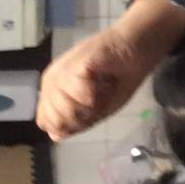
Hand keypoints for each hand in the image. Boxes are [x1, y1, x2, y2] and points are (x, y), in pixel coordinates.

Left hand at [36, 0, 184, 140]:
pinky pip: (81, 95)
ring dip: (92, 104)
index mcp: (53, 91)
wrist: (137, 48)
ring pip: (67, 109)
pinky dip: (99, 91)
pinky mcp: (74, 65)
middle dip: (83, 116)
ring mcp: (61, 72)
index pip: (47, 123)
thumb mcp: (98, 108)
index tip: (91, 109)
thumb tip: (55, 135)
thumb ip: (76, 122)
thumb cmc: (119, 77)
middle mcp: (51, 81)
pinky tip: (104, 78)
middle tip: (98, 97)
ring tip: (102, 86)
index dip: (72, 124)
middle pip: (57, 120)